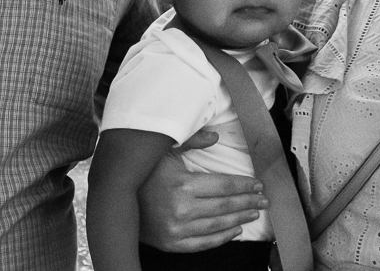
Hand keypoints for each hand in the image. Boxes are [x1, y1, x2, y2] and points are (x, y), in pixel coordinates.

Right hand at [136, 133, 267, 251]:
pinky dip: (222, 238)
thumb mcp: (164, 149)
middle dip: (248, 202)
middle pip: (225, 206)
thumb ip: (191, 140)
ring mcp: (176, 230)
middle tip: (263, 199)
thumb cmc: (143, 172)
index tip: (257, 185)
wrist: (116, 199)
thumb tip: (216, 136)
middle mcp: (181, 209)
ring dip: (240, 219)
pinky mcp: (172, 244)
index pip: (224, 185)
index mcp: (182, 184)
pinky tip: (234, 230)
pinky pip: (204, 243)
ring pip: (218, 226)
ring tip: (253, 212)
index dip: (244, 185)